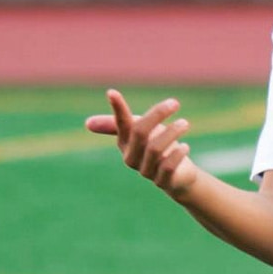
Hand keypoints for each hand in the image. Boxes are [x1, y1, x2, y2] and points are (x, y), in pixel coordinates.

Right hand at [84, 88, 200, 198]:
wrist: (179, 176)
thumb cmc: (157, 147)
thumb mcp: (141, 132)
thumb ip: (122, 123)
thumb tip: (87, 124)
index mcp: (124, 143)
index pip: (120, 124)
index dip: (117, 109)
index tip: (112, 92)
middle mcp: (131, 158)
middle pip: (140, 132)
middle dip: (157, 115)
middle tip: (174, 103)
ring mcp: (146, 171)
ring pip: (154, 148)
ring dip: (171, 133)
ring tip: (185, 123)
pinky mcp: (163, 181)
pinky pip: (167, 167)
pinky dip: (177, 154)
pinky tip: (185, 146)